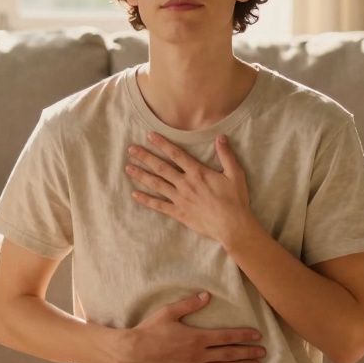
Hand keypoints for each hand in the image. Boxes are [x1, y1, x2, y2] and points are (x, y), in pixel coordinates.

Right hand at [119, 291, 265, 362]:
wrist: (133, 353)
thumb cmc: (149, 330)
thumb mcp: (168, 313)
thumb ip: (189, 305)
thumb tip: (207, 296)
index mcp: (197, 337)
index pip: (226, 336)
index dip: (243, 336)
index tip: (257, 335)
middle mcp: (198, 355)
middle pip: (229, 354)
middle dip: (248, 352)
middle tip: (263, 352)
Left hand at [126, 132, 253, 246]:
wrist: (233, 226)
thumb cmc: (235, 200)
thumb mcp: (235, 174)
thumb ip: (226, 155)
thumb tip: (221, 137)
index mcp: (198, 173)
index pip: (176, 154)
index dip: (162, 144)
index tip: (150, 136)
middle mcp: (185, 184)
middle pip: (161, 168)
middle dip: (145, 157)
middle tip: (131, 149)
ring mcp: (180, 199)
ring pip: (156, 184)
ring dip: (141, 175)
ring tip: (128, 168)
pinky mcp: (179, 213)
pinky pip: (159, 206)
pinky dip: (146, 200)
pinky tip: (135, 195)